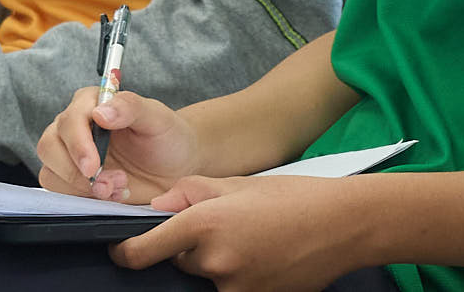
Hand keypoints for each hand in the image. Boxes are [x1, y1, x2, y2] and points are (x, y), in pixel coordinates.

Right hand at [36, 88, 201, 203]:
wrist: (175, 166)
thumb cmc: (166, 136)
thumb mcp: (157, 118)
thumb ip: (130, 107)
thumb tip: (100, 112)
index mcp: (91, 102)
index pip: (69, 120)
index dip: (77, 144)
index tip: (93, 166)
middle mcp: (75, 127)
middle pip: (49, 146)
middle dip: (75, 171)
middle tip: (108, 182)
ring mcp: (71, 155)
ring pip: (51, 172)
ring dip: (82, 188)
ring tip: (117, 187)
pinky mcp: (73, 181)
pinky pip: (62, 193)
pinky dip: (85, 200)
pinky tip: (112, 194)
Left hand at [112, 174, 370, 290]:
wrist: (343, 226)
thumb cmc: (292, 197)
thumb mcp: (237, 183)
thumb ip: (190, 194)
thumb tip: (157, 208)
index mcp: (205, 223)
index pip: (144, 251)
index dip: (126, 252)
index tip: (121, 250)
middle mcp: (215, 261)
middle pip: (179, 261)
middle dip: (189, 248)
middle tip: (223, 228)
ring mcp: (234, 288)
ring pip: (205, 277)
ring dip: (215, 263)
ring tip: (250, 241)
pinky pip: (228, 290)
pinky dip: (237, 276)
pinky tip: (262, 258)